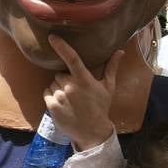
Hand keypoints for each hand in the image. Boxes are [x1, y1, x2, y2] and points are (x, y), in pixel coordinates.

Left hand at [43, 36, 120, 150]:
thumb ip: (112, 67)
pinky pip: (47, 93)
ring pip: (52, 84)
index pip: (72, 58)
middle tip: (75, 91)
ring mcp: (60, 96)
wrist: (92, 131)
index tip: (52, 36)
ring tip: (70, 99)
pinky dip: (52, 97)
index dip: (61, 46)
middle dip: (65, 79)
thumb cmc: (101, 107)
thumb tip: (120, 51)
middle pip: (60, 74)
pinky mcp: (51, 106)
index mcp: (84, 79)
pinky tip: (63, 104)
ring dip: (58, 88)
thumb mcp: (108, 87)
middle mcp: (70, 86)